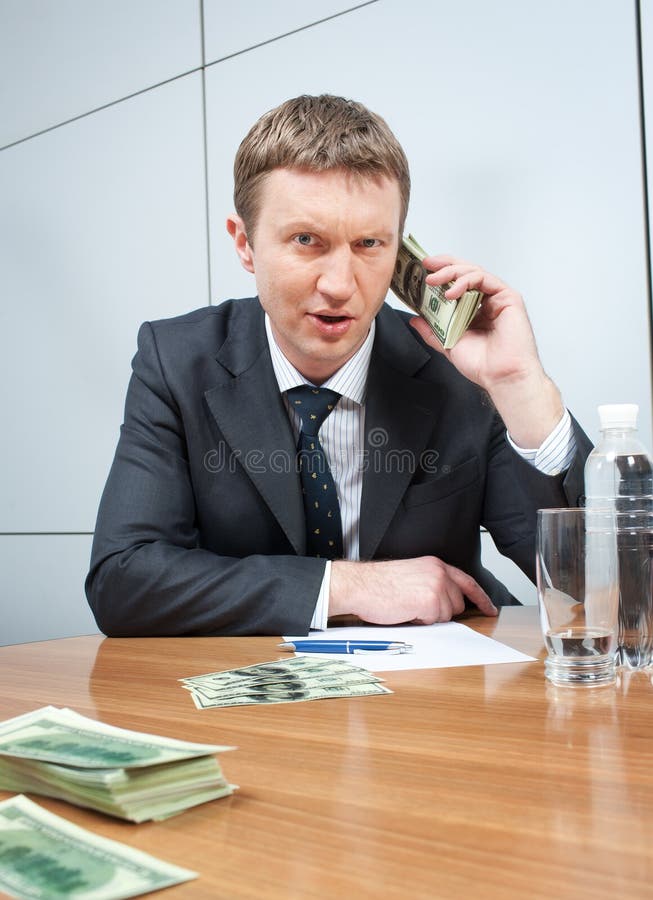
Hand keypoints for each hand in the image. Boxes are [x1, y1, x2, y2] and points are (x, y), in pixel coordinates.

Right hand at [329, 556, 497, 624]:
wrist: (359, 585)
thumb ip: (432, 583)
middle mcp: (439, 572)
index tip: (490, 608)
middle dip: (441, 611)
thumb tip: (447, 602)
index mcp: (435, 564)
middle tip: (416, 606)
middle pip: (458, 603)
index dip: (481, 597)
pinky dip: (420, 621)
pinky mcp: (429, 602)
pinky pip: (434, 621)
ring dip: (429, 617)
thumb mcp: (412, 575)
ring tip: (408, 605)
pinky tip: (405, 610)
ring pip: (446, 615)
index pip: (467, 581)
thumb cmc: (378, 583)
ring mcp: (436, 586)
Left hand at [409, 255, 563, 447]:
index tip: (423, 270)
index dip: (442, 274)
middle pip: (465, 273)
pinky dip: (466, 281)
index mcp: (474, 311)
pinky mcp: (508, 297)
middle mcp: (487, 302)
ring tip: (434, 281)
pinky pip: (485, 279)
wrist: (499, 376)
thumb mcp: (447, 344)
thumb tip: (415, 319)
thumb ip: (432, 330)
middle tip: (426, 266)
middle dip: (444, 266)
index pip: (457, 284)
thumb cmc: (482, 365)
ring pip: (474, 273)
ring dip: (451, 272)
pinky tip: (451, 292)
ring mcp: (498, 298)